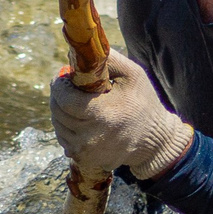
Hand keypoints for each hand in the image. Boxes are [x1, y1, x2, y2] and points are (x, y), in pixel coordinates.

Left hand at [49, 49, 195, 179]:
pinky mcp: (85, 160)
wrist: (155, 141)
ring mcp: (86, 151)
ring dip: (61, 111)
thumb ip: (107, 60)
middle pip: (58, 112)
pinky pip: (64, 139)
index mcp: (102, 114)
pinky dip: (67, 127)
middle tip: (68, 86)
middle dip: (59, 95)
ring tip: (76, 102)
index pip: (64, 99)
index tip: (64, 76)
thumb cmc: (143, 103)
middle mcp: (91, 136)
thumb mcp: (133, 74)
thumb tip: (76, 54)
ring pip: (58, 126)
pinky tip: (82, 119)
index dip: (60, 85)